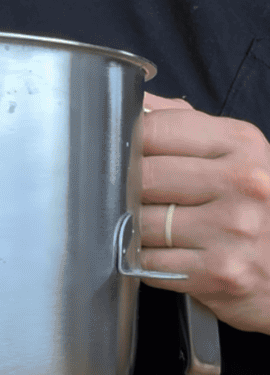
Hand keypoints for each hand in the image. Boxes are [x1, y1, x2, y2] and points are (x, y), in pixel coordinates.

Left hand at [139, 92, 269, 334]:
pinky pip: (151, 262)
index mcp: (241, 143)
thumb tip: (129, 101)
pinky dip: (141, 259)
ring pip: (141, 222)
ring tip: (142, 224)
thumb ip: (180, 122)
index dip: (125, 142)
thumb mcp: (232, 151)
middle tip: (121, 193)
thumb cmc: (255, 201)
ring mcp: (233, 229)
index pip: (154, 129)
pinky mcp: (221, 273)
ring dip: (130, 226)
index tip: (118, 153)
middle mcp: (243, 183)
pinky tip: (158, 252)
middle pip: (143, 175)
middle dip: (122, 187)